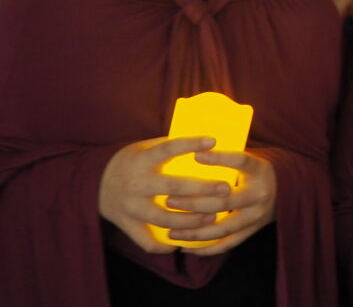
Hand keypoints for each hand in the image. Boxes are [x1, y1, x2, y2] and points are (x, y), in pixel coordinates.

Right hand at [98, 136, 225, 253]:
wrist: (92, 184)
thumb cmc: (130, 162)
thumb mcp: (144, 148)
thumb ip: (169, 147)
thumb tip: (205, 140)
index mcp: (141, 160)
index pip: (168, 149)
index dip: (190, 144)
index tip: (213, 140)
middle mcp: (136, 184)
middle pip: (172, 188)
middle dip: (202, 189)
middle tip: (226, 189)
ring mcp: (131, 207)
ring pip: (164, 218)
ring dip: (191, 220)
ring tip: (213, 216)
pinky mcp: (126, 225)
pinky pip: (146, 241)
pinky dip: (165, 245)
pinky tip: (184, 243)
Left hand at [163, 149, 276, 255]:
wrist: (287, 191)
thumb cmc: (257, 171)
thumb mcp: (250, 159)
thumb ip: (227, 158)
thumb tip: (192, 148)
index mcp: (260, 170)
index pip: (241, 161)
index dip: (219, 159)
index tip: (196, 154)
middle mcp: (259, 194)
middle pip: (225, 201)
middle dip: (194, 202)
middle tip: (169, 200)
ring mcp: (256, 216)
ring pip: (223, 227)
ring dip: (195, 231)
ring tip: (171, 232)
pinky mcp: (251, 231)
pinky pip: (227, 244)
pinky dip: (206, 248)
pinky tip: (186, 247)